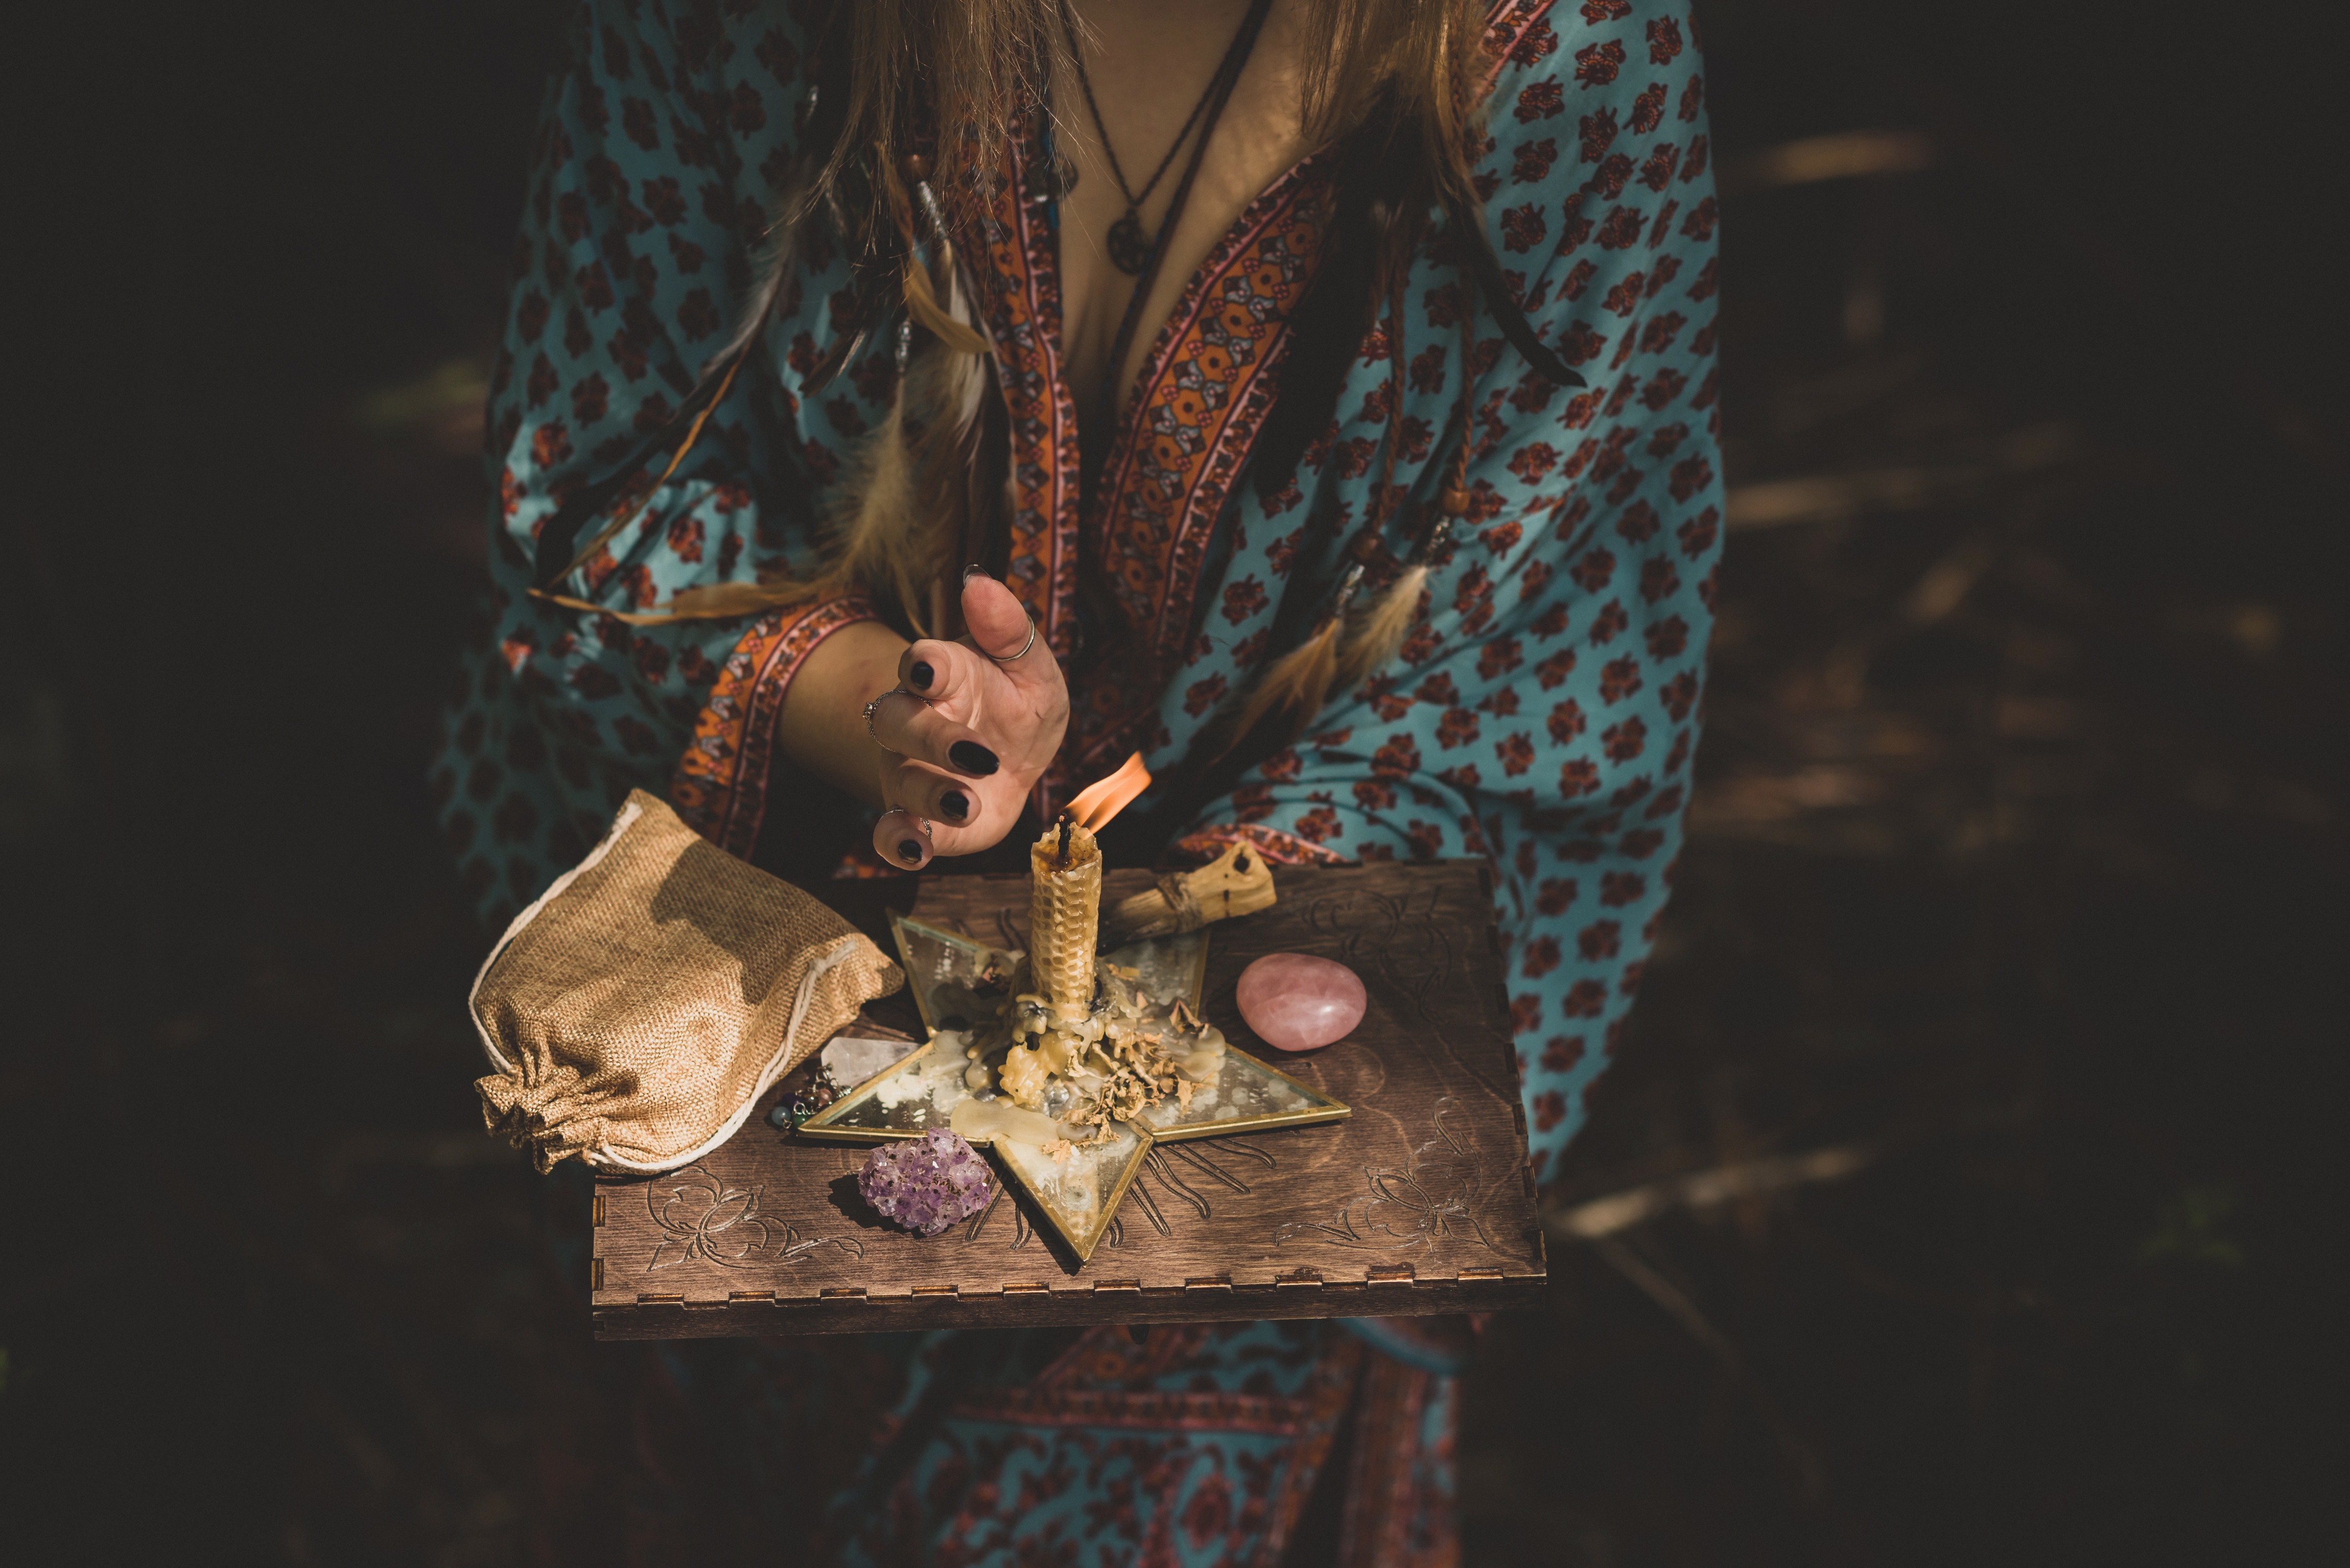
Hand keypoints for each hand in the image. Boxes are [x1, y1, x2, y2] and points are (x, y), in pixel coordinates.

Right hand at [869, 571, 1066, 868]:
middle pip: (902, 723)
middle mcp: (915, 720)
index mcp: (944, 676)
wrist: (1015, 760)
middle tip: (978, 754)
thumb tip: (979, 582)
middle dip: (934, 739)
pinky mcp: (916, 817)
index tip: (930, 670)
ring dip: (930, 794)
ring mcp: (910, 770)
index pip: (923, 663)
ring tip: (967, 804)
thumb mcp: (1032, 669)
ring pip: (901, 779)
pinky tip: (913, 852)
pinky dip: (896, 842)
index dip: (924, 665)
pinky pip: (891, 830)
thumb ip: (1009, 630)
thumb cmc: (1016, 704)